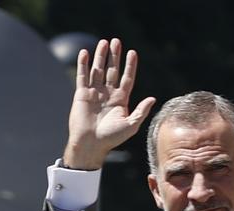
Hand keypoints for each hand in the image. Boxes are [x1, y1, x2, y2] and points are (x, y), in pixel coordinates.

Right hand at [64, 37, 156, 169]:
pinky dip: (83, 64)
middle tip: (116, 41)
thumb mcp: (131, 125)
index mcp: (120, 100)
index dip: (130, 66)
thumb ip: (141, 111)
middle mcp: (107, 94)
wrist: (90, 145)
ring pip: (98, 70)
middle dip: (114, 56)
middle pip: (112, 70)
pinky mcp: (81, 95)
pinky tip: (85, 53)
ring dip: (100, 56)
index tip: (132, 52)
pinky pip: (82, 76)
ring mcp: (94, 93)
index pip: (126, 78)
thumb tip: (153, 98)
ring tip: (103, 42)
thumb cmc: (111, 138)